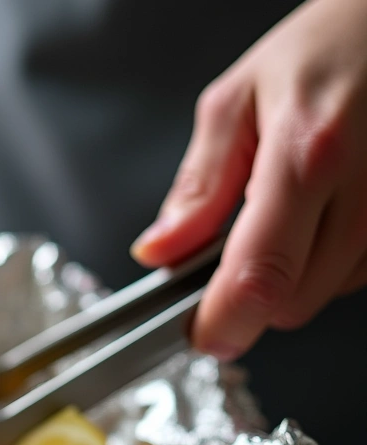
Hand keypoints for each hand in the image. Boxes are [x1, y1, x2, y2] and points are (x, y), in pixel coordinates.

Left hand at [131, 0, 366, 359]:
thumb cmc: (330, 49)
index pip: (260, 277)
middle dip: (254, 294)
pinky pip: (362, 273)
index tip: (203, 334)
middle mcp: (365, 186)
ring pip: (329, 293)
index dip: (225, 323)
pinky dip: (336, 259)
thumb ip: (197, 188)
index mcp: (306, 155)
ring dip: (299, 273)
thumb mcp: (238, 101)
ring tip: (298, 208)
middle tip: (240, 248)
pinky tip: (331, 210)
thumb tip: (159, 251)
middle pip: (293, 303)